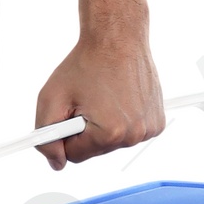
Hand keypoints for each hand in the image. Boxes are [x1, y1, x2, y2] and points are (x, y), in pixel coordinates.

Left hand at [34, 30, 163, 169]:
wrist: (117, 39)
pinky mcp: (157, 122)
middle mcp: (134, 135)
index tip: (68, 113)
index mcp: (109, 133)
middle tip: (86, 100)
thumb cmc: (85, 64)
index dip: (65, 134)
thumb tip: (56, 163)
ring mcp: (148, 129)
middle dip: (85, 129)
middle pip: (95, 151)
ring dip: (103, 125)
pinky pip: (129, 132)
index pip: (74, 156)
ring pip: (112, 143)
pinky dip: (121, 120)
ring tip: (103, 97)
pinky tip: (118, 98)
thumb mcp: (51, 98)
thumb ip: (45, 137)